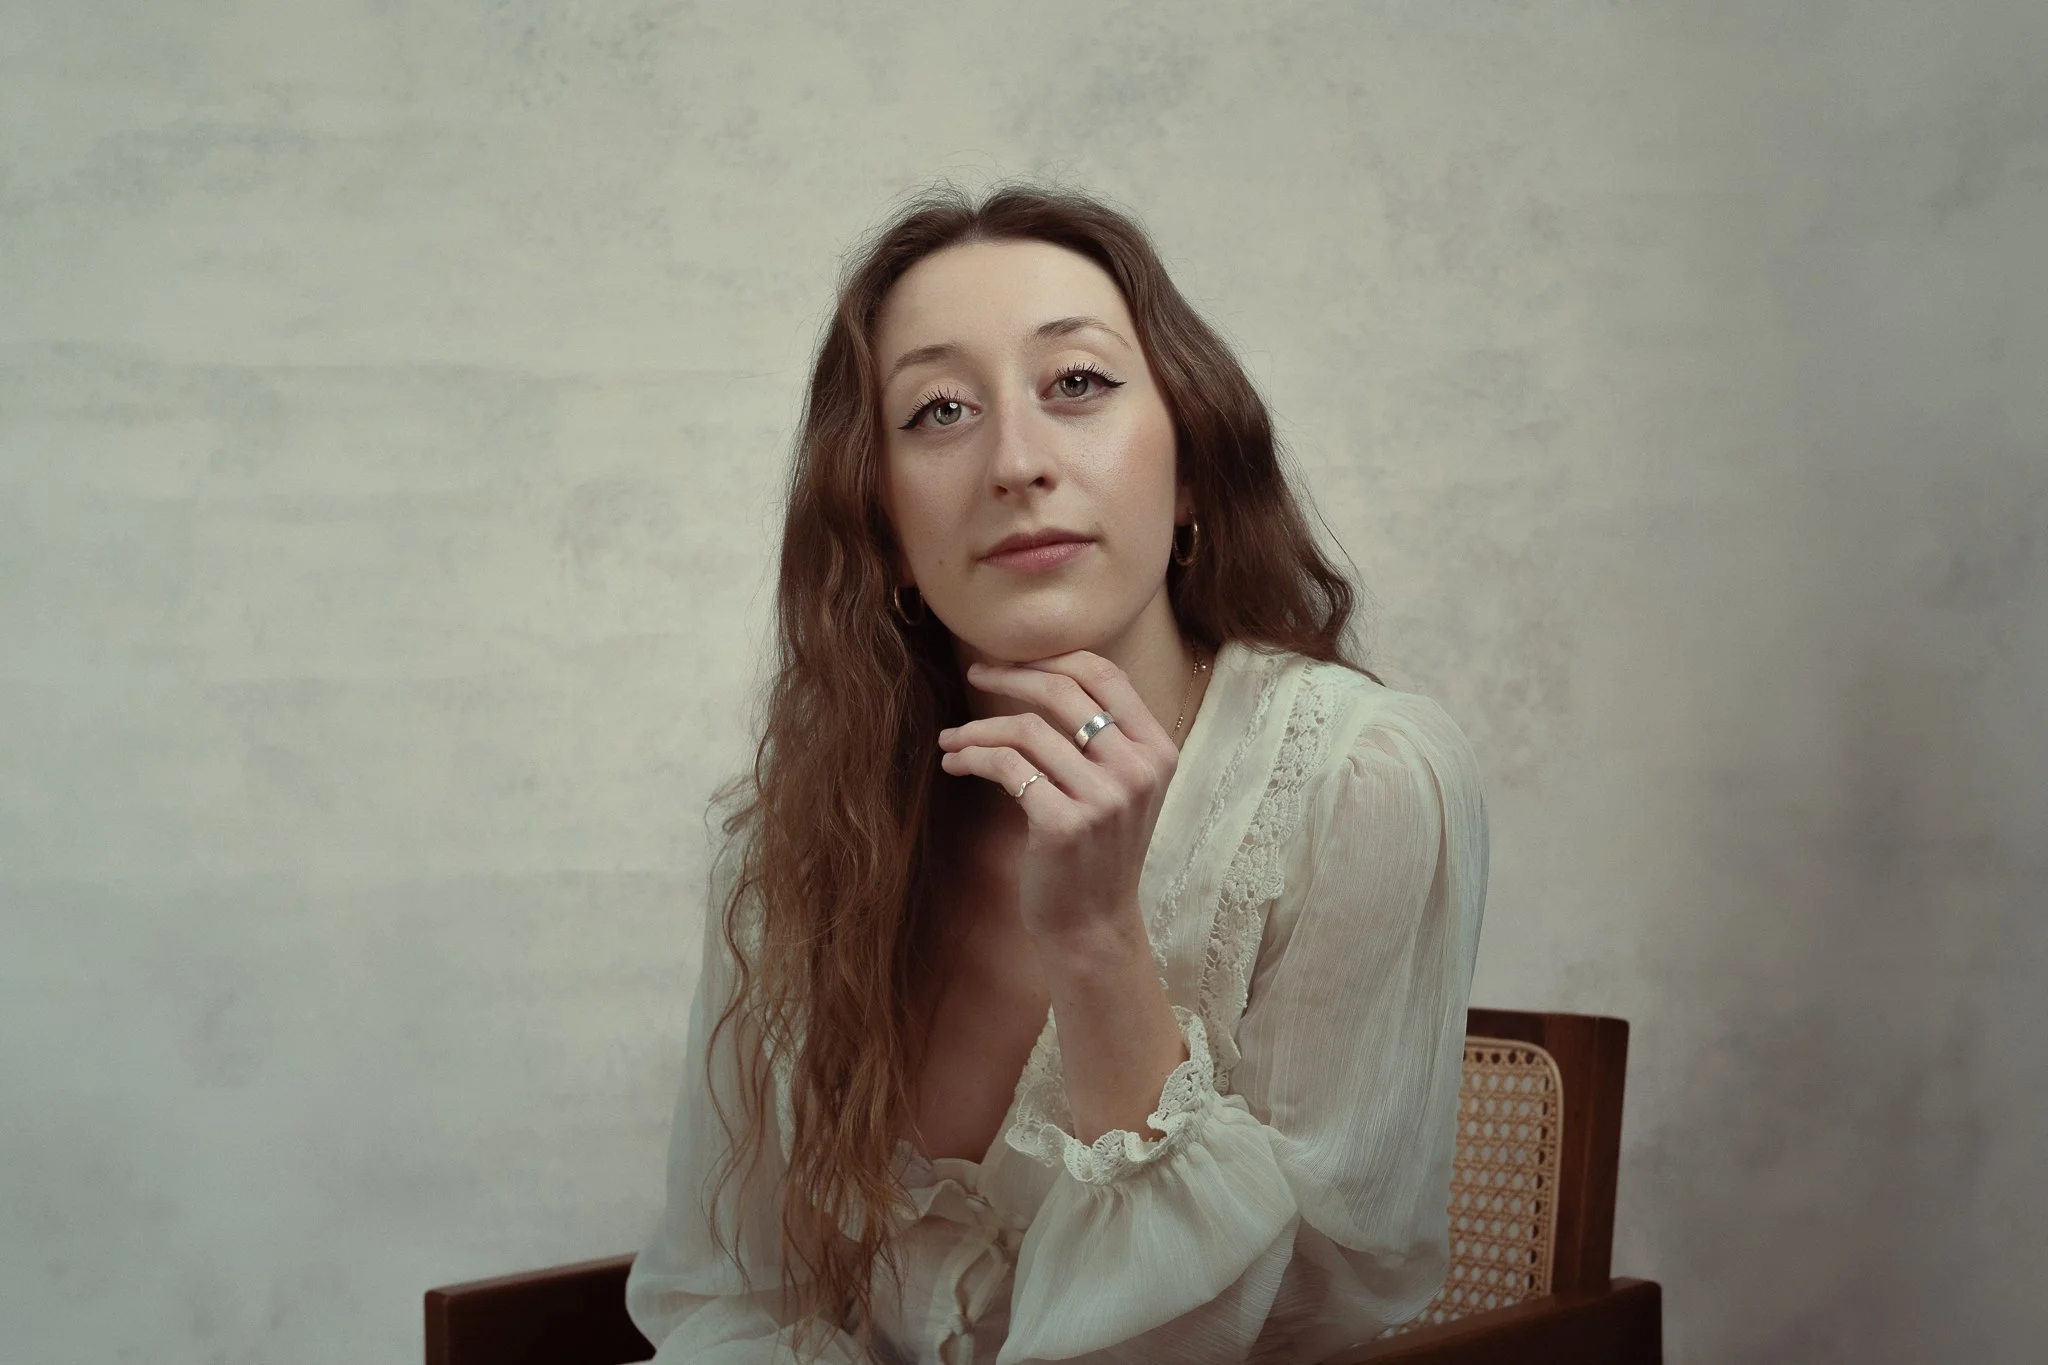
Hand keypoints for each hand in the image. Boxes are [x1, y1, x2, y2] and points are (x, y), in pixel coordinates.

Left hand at [936, 650, 1178, 942]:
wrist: (1092, 923)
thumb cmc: (1097, 849)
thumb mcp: (1121, 786)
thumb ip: (1101, 736)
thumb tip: (1040, 672)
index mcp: (1157, 750)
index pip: (1105, 675)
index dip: (1054, 657)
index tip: (1014, 661)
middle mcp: (1138, 769)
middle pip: (1062, 691)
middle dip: (1009, 676)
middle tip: (975, 674)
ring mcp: (1104, 798)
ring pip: (1026, 729)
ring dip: (978, 727)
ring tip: (953, 738)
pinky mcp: (1064, 824)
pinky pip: (1007, 766)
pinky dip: (973, 758)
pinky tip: (956, 763)